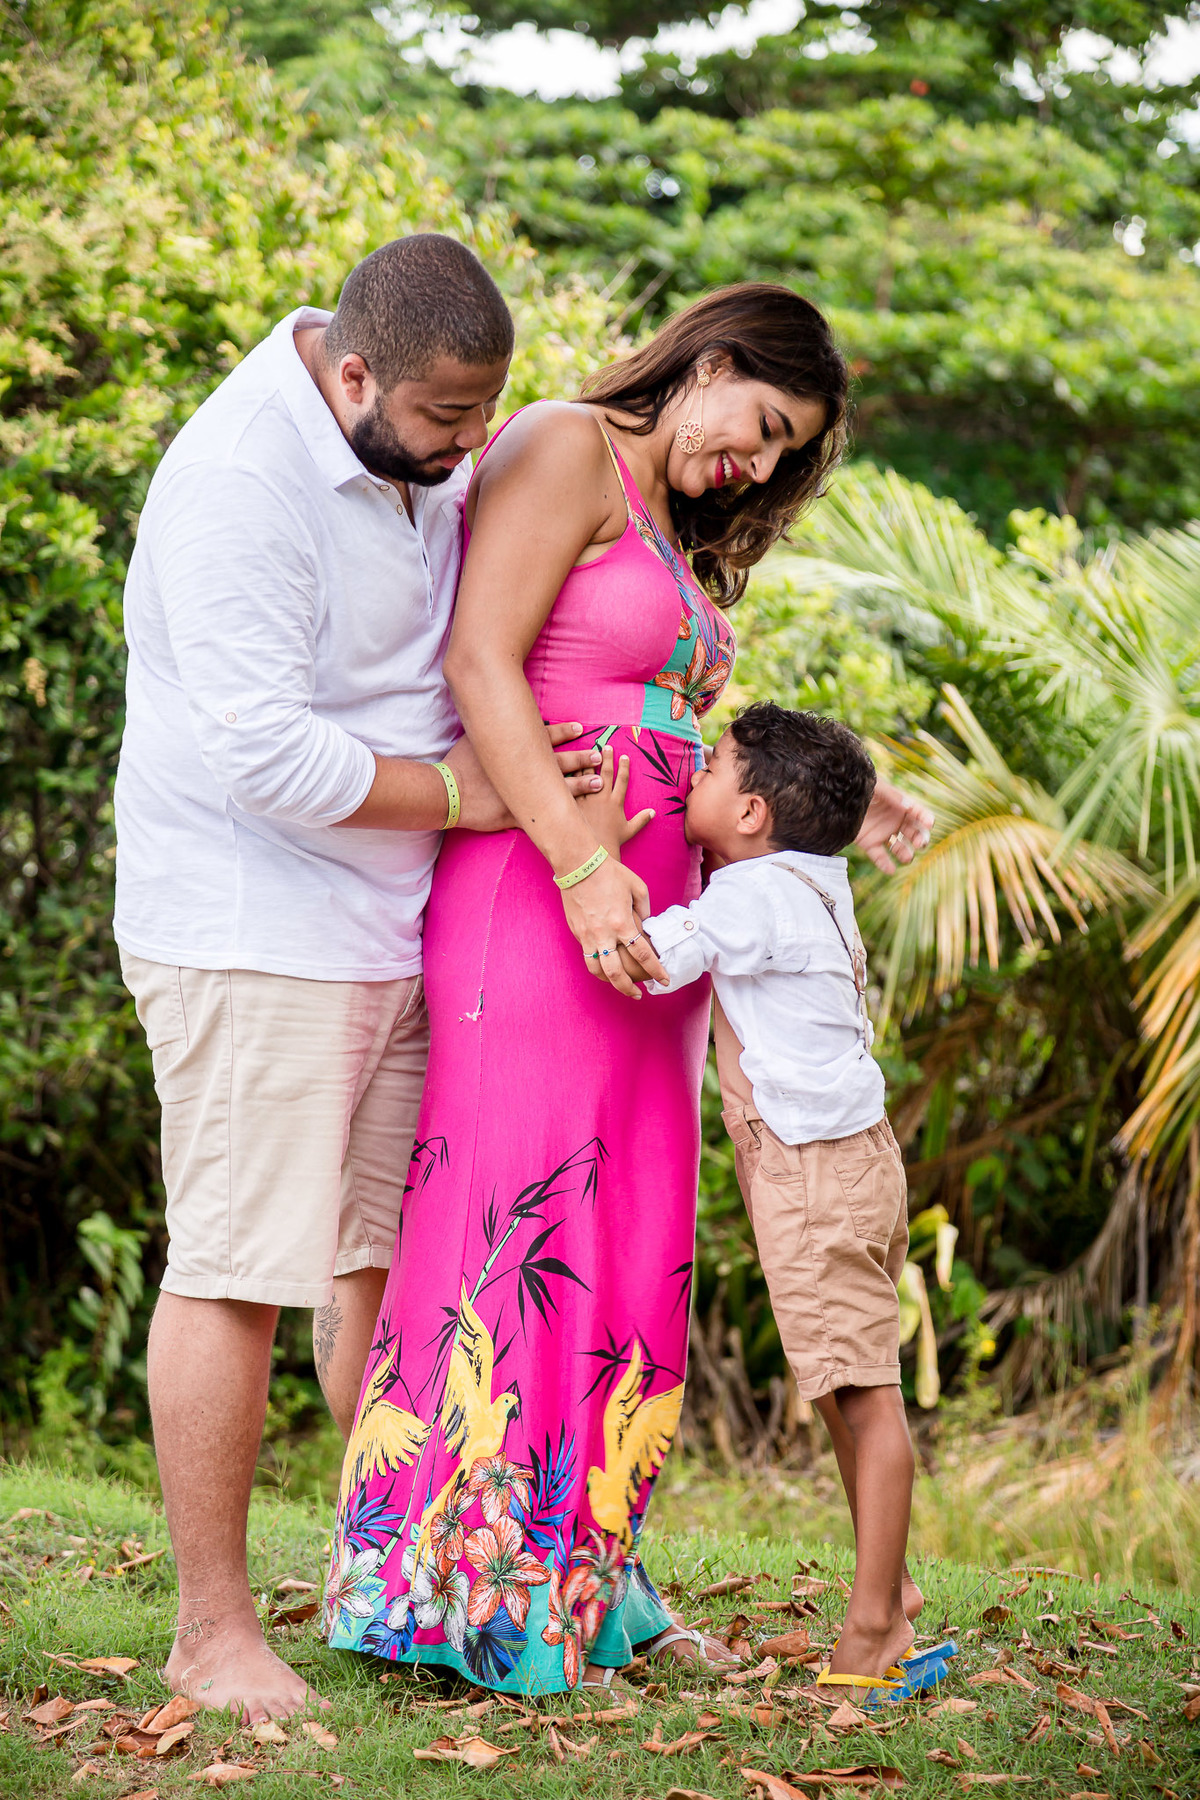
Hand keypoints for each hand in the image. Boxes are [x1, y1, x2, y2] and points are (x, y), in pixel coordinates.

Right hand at [445, 723, 601, 832]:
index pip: (547, 737)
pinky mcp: (518, 813)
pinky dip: (560, 815)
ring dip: (580, 785)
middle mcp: (523, 771)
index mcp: (515, 750)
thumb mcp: (475, 738)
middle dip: (582, 759)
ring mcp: (523, 793)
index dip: (566, 732)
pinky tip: (576, 816)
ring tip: (598, 783)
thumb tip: (498, 713)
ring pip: (559, 789)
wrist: (448, 793)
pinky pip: (543, 814)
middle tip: (599, 757)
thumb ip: (492, 729)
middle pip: (560, 762)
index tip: (582, 729)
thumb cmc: (460, 764)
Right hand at [562, 856, 669, 999]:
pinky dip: (598, 966)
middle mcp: (604, 934)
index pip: (643, 955)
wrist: (578, 865)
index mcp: (622, 923)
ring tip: (620, 986)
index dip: (656, 970)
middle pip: (616, 973)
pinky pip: (587, 956)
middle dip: (629, 988)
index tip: (664, 980)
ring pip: (597, 970)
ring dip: (610, 983)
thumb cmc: (610, 873)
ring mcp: (587, 935)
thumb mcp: (638, 888)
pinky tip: (606, 966)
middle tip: (638, 995)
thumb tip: (645, 924)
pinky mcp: (577, 933)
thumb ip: (645, 909)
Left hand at [575, 746, 654, 855]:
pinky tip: (570, 766)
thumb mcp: (630, 830)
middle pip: (605, 773)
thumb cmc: (612, 842)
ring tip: (589, 751)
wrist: (594, 853)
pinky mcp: (575, 804)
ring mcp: (587, 800)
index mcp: (616, 803)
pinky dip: (572, 775)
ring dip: (588, 762)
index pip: (622, 780)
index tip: (624, 756)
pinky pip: (572, 786)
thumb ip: (642, 820)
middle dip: (607, 759)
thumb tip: (653, 812)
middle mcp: (602, 799)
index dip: (623, 767)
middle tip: (607, 746)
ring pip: (587, 776)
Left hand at [856, 778, 934, 873]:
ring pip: (899, 847)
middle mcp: (894, 820)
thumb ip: (892, 796)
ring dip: (905, 853)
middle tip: (921, 843)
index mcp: (899, 804)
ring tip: (908, 858)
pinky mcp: (869, 842)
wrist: (835, 796)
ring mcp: (882, 832)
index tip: (930, 823)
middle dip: (919, 838)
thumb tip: (909, 806)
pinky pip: (879, 856)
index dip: (925, 817)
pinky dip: (885, 864)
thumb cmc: (859, 787)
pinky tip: (890, 870)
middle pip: (913, 832)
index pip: (917, 812)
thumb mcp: (876, 787)